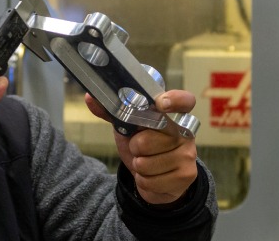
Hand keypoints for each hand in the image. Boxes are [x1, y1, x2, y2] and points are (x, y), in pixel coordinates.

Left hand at [84, 90, 198, 205]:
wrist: (157, 179)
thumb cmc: (143, 147)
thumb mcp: (128, 127)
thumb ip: (112, 111)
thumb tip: (90, 97)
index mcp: (173, 115)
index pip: (184, 101)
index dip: (174, 99)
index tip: (160, 104)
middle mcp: (185, 133)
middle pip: (148, 140)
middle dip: (136, 147)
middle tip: (140, 147)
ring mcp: (188, 155)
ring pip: (147, 163)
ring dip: (139, 166)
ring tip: (147, 163)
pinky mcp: (186, 176)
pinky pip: (151, 181)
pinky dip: (144, 181)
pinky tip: (152, 177)